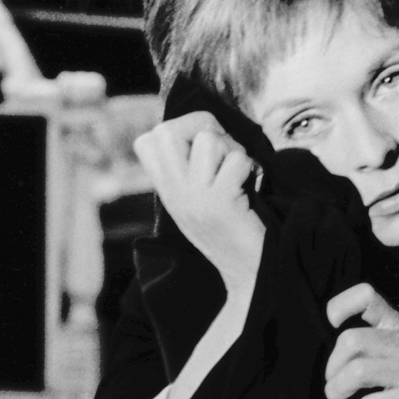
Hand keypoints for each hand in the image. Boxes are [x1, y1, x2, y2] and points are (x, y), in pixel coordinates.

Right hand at [133, 111, 265, 296]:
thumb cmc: (233, 230)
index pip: (147, 141)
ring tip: (239, 173)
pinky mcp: (220, 204)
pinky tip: (251, 188)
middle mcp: (174, 193)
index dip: (178, 129)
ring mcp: (194, 198)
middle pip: (167, 130)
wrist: (249, 274)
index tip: (201, 147)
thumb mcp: (200, 199)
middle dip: (202, 127)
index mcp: (167, 190)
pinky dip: (251, 168)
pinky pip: (237, 160)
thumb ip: (193, 167)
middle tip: (223, 151)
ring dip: (232, 148)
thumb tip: (207, 124)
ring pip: (207, 140)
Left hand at [324, 283, 398, 398]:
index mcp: (398, 327)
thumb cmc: (398, 394)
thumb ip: (361, 344)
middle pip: (351, 340)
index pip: (367, 296)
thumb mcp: (383, 360)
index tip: (331, 327)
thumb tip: (319, 337)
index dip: (340, 307)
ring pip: (358, 370)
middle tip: (334, 387)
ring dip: (339, 391)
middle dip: (332, 369)